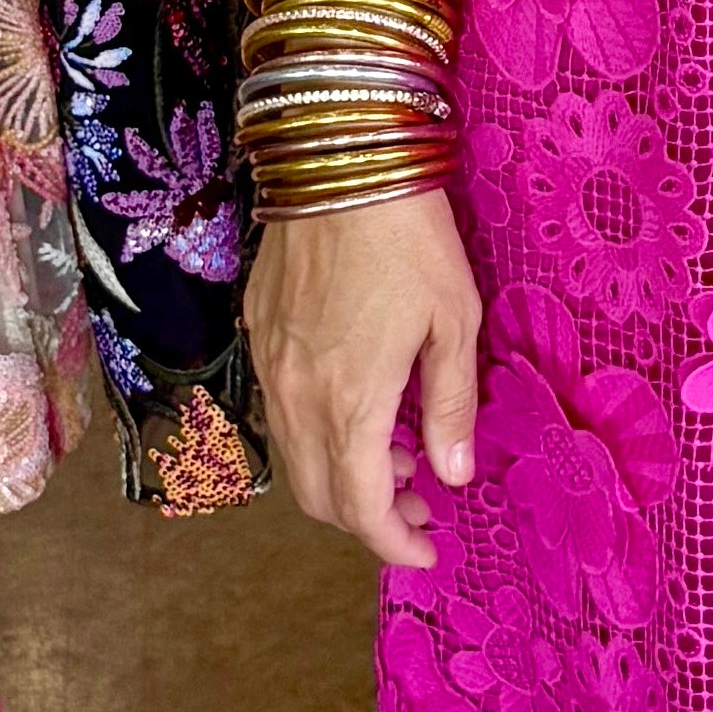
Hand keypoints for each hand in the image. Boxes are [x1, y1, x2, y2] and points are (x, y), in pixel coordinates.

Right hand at [244, 184, 484, 573]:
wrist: (338, 158)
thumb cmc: (410, 238)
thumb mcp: (454, 321)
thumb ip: (450, 406)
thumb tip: (453, 475)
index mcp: (350, 402)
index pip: (360, 508)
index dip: (393, 544)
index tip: (427, 553)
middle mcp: (297, 395)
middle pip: (316, 496)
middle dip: (366, 518)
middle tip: (419, 507)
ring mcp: (271, 364)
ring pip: (293, 456)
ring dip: (340, 475)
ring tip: (396, 453)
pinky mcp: (258, 332)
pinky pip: (280, 411)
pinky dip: (316, 434)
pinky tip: (358, 405)